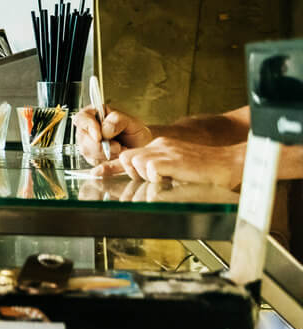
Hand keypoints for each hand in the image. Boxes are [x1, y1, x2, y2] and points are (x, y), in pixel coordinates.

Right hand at [73, 104, 152, 164]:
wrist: (141, 148)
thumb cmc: (136, 133)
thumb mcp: (131, 122)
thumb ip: (117, 120)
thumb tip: (104, 130)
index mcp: (94, 114)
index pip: (81, 118)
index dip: (88, 127)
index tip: (99, 137)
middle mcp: (87, 129)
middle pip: (83, 138)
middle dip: (100, 145)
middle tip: (118, 146)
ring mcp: (87, 144)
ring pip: (87, 151)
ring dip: (106, 154)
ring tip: (120, 149)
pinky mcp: (91, 158)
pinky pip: (93, 162)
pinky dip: (107, 161)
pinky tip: (116, 156)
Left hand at [91, 138, 244, 188]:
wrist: (232, 164)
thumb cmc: (209, 171)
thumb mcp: (178, 169)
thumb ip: (159, 172)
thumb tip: (144, 183)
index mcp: (161, 146)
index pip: (130, 154)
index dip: (113, 167)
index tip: (96, 174)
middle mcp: (160, 145)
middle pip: (128, 157)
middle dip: (131, 172)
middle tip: (152, 180)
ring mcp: (166, 151)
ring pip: (136, 162)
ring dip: (146, 175)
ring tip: (167, 179)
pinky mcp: (172, 159)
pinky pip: (151, 168)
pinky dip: (157, 177)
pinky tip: (173, 179)